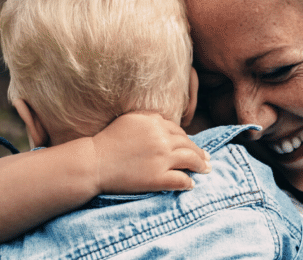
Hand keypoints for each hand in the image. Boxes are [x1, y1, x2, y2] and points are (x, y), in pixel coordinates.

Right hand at [92, 112, 211, 193]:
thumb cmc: (108, 141)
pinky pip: (181, 180)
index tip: (192, 145)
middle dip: (200, 152)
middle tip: (207, 158)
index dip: (187, 139)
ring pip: (190, 160)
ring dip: (201, 165)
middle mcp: (161, 138)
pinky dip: (188, 182)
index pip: (178, 130)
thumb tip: (165, 121)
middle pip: (188, 144)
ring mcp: (162, 158)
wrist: (94, 162)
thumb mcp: (128, 120)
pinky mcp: (158, 178)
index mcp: (154, 122)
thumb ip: (148, 117)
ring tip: (207, 169)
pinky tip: (192, 184)